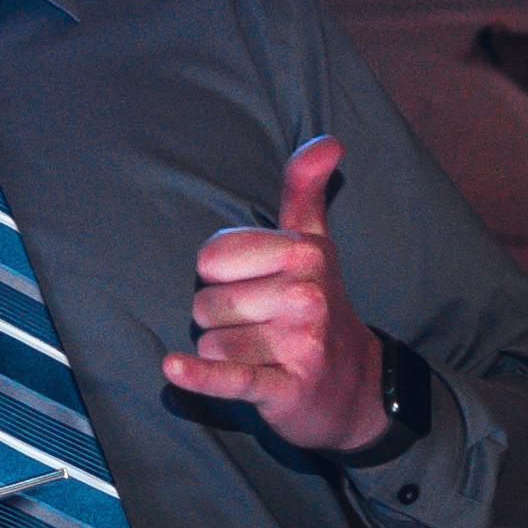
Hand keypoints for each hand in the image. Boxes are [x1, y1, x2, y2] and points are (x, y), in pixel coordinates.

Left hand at [163, 137, 390, 453]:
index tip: (254, 286)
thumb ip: (305, 190)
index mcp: (304, 252)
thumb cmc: (318, 305)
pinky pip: (229, 376)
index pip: (210, 258)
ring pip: (210, 342)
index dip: (220, 277)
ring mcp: (300, 342)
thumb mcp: (314, 244)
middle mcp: (306, 294)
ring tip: (262, 353)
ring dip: (225, 353)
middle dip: (221, 319)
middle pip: (206, 303)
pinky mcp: (287, 387)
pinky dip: (200, 376)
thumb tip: (329, 140)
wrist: (354, 386)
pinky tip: (173, 367)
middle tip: (261, 327)